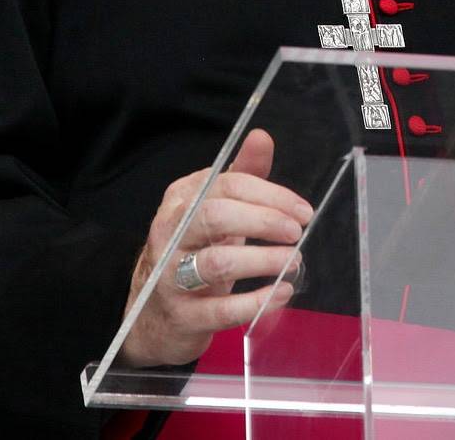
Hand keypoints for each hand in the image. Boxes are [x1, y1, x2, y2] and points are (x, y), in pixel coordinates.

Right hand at [118, 129, 313, 366]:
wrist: (152, 315)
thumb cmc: (192, 254)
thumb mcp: (214, 211)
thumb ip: (241, 175)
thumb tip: (261, 138)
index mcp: (181, 200)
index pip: (227, 184)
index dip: (271, 195)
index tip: (302, 211)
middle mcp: (169, 234)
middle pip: (216, 215)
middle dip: (264, 220)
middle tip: (295, 233)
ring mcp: (170, 277)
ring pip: (217, 262)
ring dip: (263, 261)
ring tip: (293, 262)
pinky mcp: (181, 315)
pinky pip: (222, 309)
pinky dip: (256, 301)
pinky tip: (280, 293)